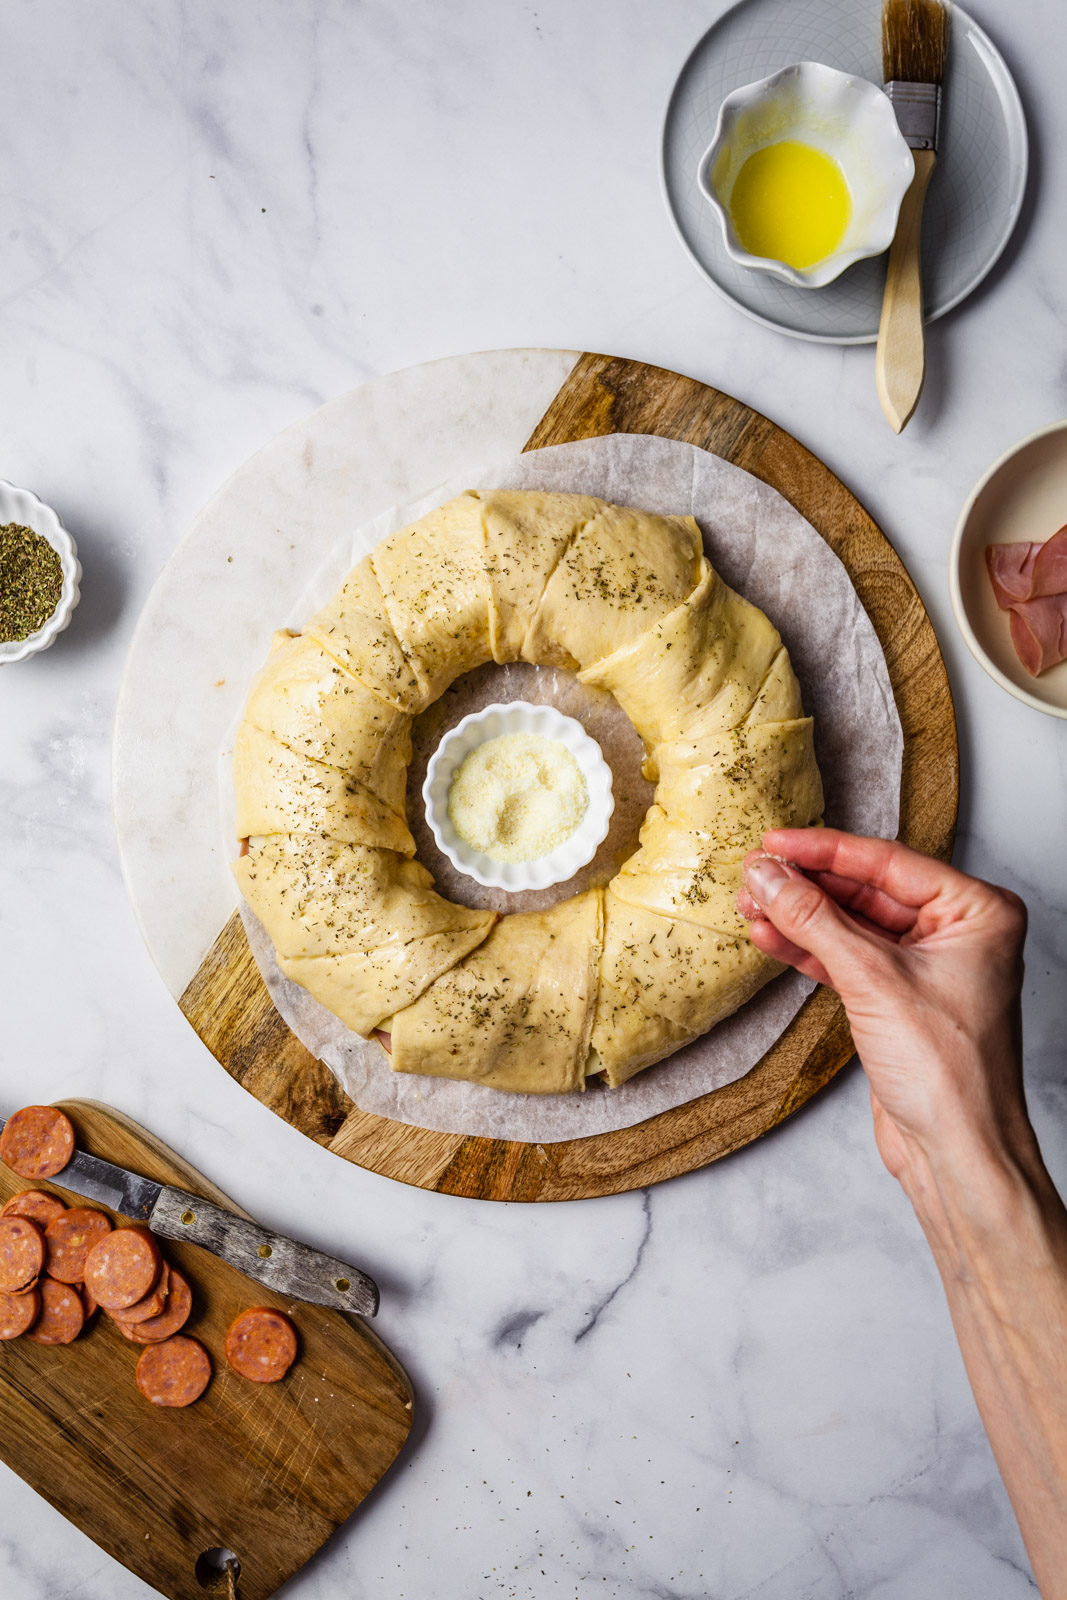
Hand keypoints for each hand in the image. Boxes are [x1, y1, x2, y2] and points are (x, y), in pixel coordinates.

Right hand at [739, 830, 1030, 1189]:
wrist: (956, 1152)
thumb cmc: (951, 1074)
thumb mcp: (873, 981)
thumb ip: (814, 920)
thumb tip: (770, 876)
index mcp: (977, 912)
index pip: (888, 862)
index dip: (825, 851)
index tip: (776, 842)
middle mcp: (957, 933)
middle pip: (866, 891)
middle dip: (806, 885)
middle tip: (755, 874)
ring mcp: (925, 967)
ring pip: (851, 925)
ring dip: (799, 917)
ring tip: (751, 904)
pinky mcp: (896, 999)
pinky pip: (845, 958)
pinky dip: (808, 948)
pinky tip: (771, 936)